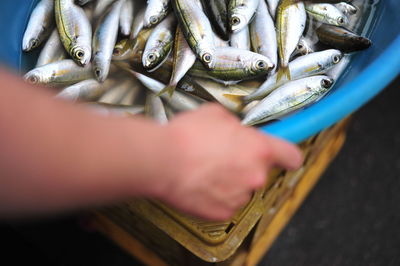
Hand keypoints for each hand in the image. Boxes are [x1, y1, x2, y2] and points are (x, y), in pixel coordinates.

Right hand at [154, 104, 302, 220]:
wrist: (162, 160)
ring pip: (241, 188)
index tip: (284, 156)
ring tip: (205, 170)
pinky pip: (225, 203)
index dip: (287, 156)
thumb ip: (236, 125)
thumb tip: (236, 131)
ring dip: (230, 181)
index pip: (291, 156)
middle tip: (222, 157)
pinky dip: (216, 196)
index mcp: (259, 149)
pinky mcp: (222, 213)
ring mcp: (239, 197)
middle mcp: (255, 176)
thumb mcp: (216, 114)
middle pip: (260, 172)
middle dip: (245, 165)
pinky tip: (200, 184)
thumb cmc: (187, 136)